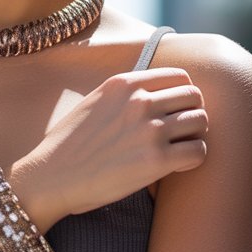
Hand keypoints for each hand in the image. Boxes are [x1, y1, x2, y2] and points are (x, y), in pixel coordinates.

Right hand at [10, 67, 207, 228]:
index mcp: (124, 83)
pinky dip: (193, 158)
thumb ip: (125, 93)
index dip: (183, 95)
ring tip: (178, 149)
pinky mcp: (156, 161)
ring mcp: (150, 130)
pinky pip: (199, 152)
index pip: (180, 76)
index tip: (175, 111)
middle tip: (180, 132)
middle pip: (194, 96)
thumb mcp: (95, 101)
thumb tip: (155, 92)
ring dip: (194, 136)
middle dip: (192, 113)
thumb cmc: (70, 144)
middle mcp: (140, 101)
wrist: (51, 176)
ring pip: (201, 121)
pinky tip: (177, 165)